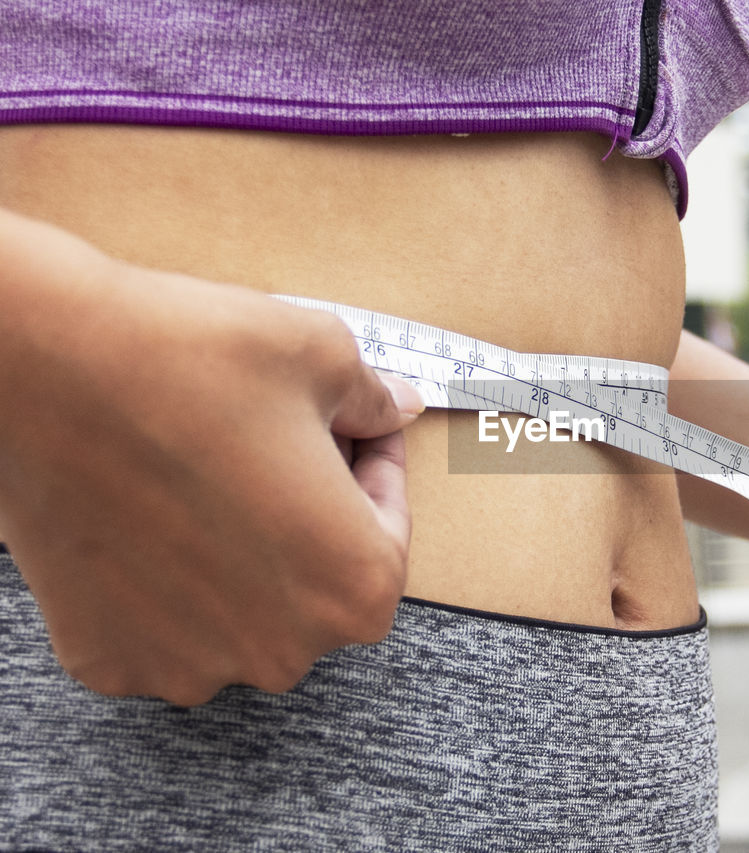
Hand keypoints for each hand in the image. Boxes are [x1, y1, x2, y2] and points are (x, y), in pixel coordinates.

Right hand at [0, 210, 424, 704]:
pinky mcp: (112, 660)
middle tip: (287, 447)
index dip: (376, 471)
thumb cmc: (193, 361)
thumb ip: (374, 402)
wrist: (42, 366)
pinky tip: (155, 519)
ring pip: (244, 613)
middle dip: (313, 515)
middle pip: (317, 580)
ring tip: (215, 478)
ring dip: (243, 554)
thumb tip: (398, 408)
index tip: (358, 434)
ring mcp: (191, 666)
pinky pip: (167, 629)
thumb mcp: (321, 357)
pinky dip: (170, 584)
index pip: (389, 533)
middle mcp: (283, 650)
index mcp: (354, 586)